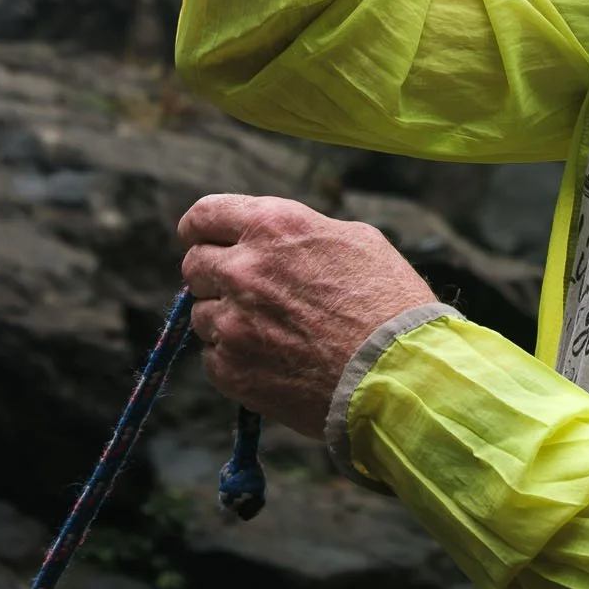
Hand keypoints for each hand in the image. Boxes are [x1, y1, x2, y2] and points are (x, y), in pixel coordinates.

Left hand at [178, 193, 438, 439]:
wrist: (395, 374)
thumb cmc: (386, 301)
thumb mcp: (353, 239)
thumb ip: (299, 232)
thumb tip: (275, 241)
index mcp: (273, 225)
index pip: (203, 214)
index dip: (200, 227)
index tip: (203, 237)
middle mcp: (243, 269)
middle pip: (194, 264)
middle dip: (214, 272)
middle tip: (245, 288)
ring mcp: (232, 323)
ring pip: (202, 312)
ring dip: (227, 316)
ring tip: (272, 329)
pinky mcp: (231, 371)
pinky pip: (213, 356)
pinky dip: (234, 356)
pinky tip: (274, 358)